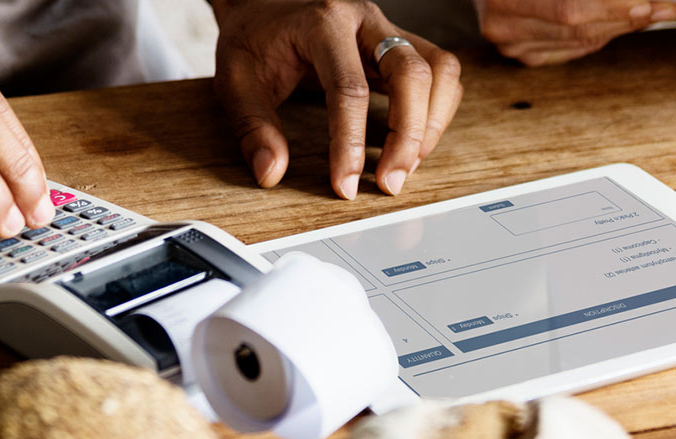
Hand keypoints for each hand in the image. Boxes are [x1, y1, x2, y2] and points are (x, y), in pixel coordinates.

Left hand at [213, 0, 462, 198]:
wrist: (263, 4)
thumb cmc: (253, 40)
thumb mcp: (235, 81)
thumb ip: (252, 127)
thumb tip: (271, 173)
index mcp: (322, 23)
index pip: (349, 88)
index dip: (350, 143)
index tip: (345, 185)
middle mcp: (365, 18)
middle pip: (411, 73)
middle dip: (407, 135)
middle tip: (390, 183)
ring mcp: (388, 28)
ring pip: (439, 69)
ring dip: (431, 123)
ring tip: (406, 166)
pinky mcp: (401, 42)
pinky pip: (440, 72)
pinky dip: (437, 110)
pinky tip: (412, 144)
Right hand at [477, 0, 675, 65]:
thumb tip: (645, 1)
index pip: (570, 8)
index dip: (614, 7)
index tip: (652, 3)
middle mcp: (500, 21)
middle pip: (577, 26)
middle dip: (627, 16)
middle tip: (663, 9)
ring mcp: (509, 42)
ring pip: (579, 41)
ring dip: (619, 26)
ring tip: (648, 11)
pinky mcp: (521, 54)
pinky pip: (573, 50)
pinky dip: (600, 35)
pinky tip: (615, 22)